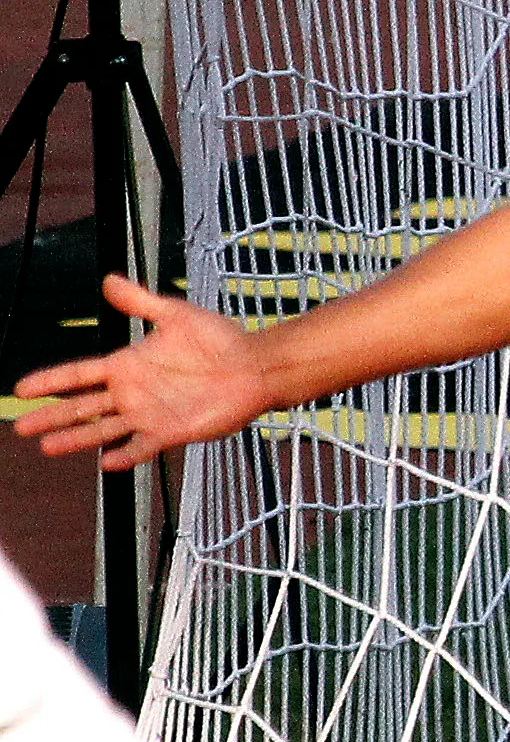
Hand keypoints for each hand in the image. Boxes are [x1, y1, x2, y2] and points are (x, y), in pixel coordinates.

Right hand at [12, 274, 275, 470]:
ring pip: (104, 430)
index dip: (51, 381)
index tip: (21, 388)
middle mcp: (132, 393)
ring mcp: (150, 414)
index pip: (79, 374)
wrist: (255, 365)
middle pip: (82, 407)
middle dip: (52, 417)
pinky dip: (127, 454)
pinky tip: (108, 462)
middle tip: (21, 427)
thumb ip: (141, 301)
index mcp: (127, 365)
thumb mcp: (176, 316)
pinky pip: (144, 446)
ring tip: (48, 448)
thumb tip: (109, 279)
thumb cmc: (219, 340)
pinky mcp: (172, 431)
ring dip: (77, 438)